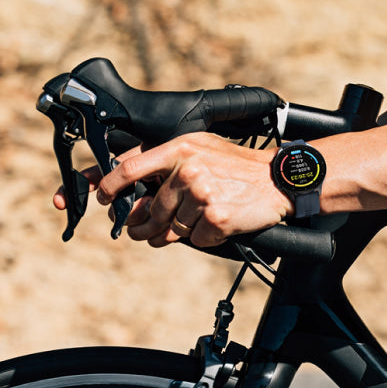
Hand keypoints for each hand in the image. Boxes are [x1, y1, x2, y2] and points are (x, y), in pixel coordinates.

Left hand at [94, 133, 288, 247]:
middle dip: (143, 226)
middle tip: (142, 231)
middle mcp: (188, 171)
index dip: (109, 187)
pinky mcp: (216, 218)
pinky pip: (195, 240)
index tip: (105, 199)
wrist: (279, 179)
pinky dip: (204, 238)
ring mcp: (202, 195)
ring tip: (191, 225)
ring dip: (176, 234)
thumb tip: (131, 184)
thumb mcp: (203, 147)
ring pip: (171, 229)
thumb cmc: (239, 165)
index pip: (130, 169)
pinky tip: (217, 225)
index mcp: (181, 149)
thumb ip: (167, 160)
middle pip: (150, 209)